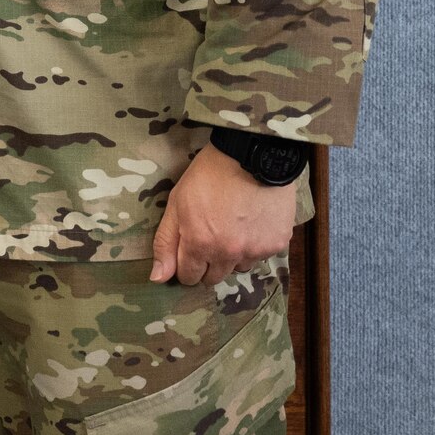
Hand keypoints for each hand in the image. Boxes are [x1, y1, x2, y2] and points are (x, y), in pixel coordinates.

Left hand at [151, 144, 296, 285]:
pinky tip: (249, 223)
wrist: (251, 156)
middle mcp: (228, 254)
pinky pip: (260, 256)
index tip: (187, 252)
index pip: (188, 277)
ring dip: (231, 256)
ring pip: (237, 268)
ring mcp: (255, 251)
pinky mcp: (277, 245)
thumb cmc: (209, 175)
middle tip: (207, 238)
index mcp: (200, 244)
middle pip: (213, 278)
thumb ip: (166, 242)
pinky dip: (253, 245)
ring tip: (229, 227)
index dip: (184, 265)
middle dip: (206, 264)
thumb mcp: (177, 202)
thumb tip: (158, 278)